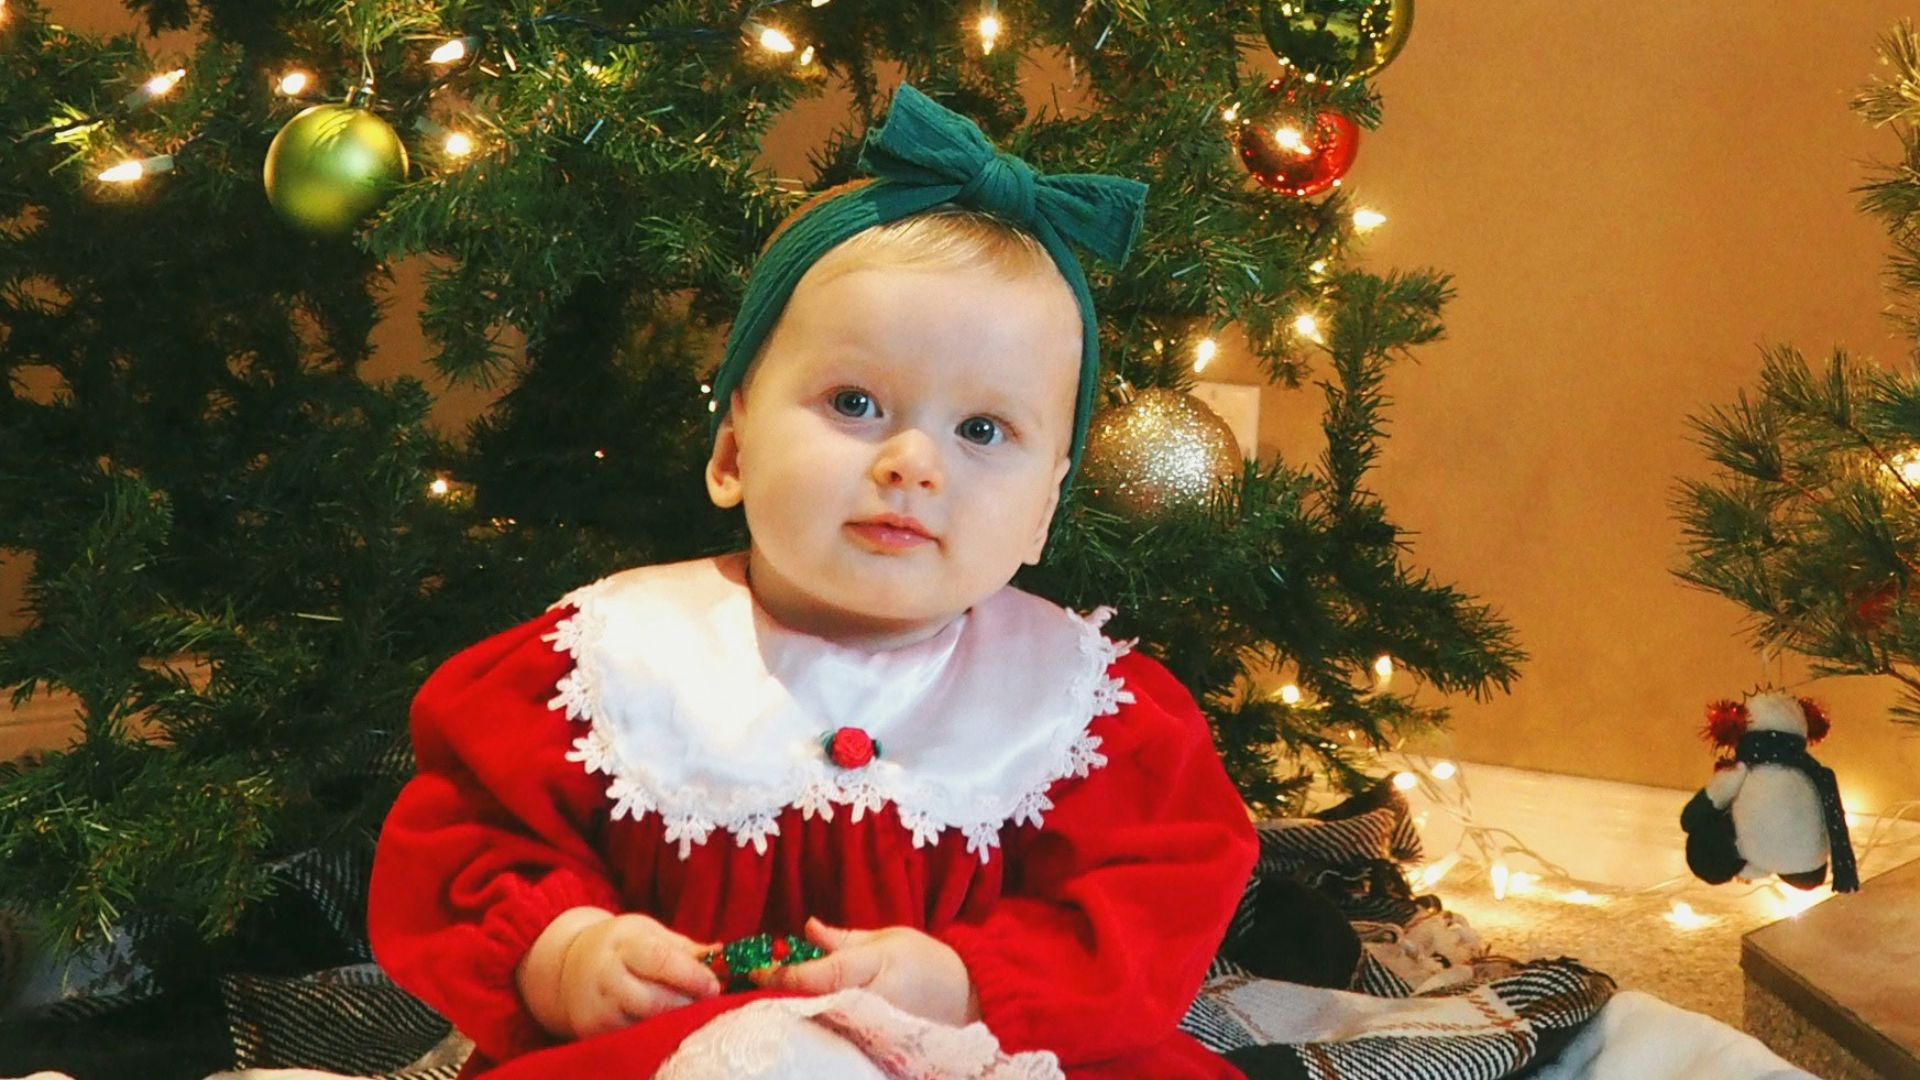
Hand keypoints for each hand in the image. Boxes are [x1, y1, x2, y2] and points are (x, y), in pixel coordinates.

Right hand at [527, 911, 724, 1039]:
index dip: (691, 976)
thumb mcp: (648, 934)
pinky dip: (655, 1033)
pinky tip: (666, 1024)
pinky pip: (633, 1037)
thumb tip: (723, 954)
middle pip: (653, 1000)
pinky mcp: (593, 1032)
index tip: (714, 985)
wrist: (570, 966)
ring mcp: (597, 1008)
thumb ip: (685, 948)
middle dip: (686, 1003)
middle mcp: (605, 976)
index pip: (659, 960)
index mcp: (622, 944)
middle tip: (707, 1002)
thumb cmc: (622, 947)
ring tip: (689, 1012)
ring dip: (674, 1021)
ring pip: (644, 1024)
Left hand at [749, 917, 980, 1026]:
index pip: (823, 974)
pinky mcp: (875, 1043)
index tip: (758, 969)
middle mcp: (873, 1001)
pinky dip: (815, 1025)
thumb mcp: (887, 938)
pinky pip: (838, 1034)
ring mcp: (874, 1027)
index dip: (787, 973)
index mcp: (876, 968)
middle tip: (749, 986)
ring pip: (823, 1022)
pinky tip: (796, 1018)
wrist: (964, 997)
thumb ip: (843, 939)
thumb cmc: (926, 961)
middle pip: (816, 1002)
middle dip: (782, 995)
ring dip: (794, 1011)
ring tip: (765, 1002)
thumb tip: (806, 928)